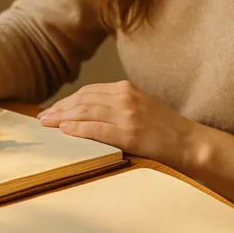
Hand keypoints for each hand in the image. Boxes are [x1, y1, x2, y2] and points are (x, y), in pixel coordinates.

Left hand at [36, 80, 196, 170]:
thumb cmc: (165, 129)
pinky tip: (64, 129)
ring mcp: (128, 115)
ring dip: (62, 117)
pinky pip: (97, 129)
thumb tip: (87, 112)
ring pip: (86, 112)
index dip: (67, 100)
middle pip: (83, 99)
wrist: (191, 143)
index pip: (88, 92)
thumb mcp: (141, 107)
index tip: (52, 109)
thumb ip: (117, 105)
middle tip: (42, 117)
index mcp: (127, 89)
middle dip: (60, 108)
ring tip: (47, 123)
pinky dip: (78, 128)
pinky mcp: (130, 134)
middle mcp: (125, 97)